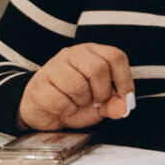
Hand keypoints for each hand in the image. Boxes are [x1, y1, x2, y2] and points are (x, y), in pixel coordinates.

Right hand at [17, 42, 135, 130]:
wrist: (43, 111)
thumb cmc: (72, 101)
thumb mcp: (99, 105)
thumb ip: (113, 105)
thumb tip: (122, 107)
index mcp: (91, 53)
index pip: (115, 57)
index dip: (125, 80)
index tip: (125, 98)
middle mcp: (72, 55)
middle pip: (98, 68)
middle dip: (101, 92)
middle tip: (95, 102)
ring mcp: (53, 66)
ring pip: (78, 84)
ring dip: (82, 102)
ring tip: (77, 104)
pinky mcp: (39, 83)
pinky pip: (60, 100)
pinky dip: (66, 110)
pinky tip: (63, 108)